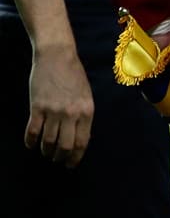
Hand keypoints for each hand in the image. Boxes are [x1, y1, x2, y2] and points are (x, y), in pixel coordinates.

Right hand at [26, 43, 93, 166]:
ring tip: (45, 152)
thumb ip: (83, 115)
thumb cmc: (73, 75)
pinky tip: (31, 144)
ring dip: (45, 150)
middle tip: (56, 159)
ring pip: (48, 142)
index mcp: (87, 110)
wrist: (57, 56)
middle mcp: (71, 113)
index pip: (82, 142)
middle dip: (60, 157)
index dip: (75, 157)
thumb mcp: (86, 95)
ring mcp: (53, 111)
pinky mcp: (37, 108)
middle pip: (65, 146)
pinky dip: (30, 142)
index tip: (70, 164)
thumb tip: (79, 137)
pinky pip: (32, 132)